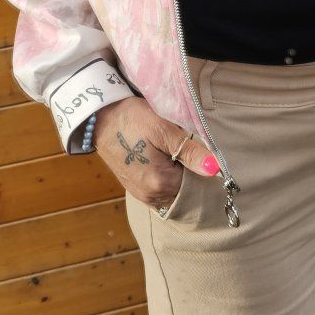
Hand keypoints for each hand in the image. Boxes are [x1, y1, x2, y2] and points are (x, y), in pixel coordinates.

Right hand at [92, 95, 220, 208]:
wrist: (100, 118)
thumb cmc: (133, 120)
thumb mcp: (164, 129)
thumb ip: (191, 152)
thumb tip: (215, 169)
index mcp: (160, 184)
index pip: (197, 186)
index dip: (202, 169)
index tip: (201, 152)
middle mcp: (151, 196)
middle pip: (185, 193)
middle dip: (192, 176)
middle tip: (190, 151)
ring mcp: (141, 195)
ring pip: (173, 193)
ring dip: (179, 178)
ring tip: (176, 154)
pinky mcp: (135, 189)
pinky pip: (160, 191)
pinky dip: (167, 180)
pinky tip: (166, 161)